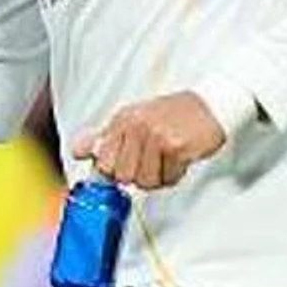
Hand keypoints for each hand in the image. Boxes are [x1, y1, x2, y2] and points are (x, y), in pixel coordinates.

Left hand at [70, 92, 226, 189]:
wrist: (210, 105)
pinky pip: (168, 178)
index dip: (114, 171)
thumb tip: (76, 150)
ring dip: (160, 177)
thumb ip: (103, 138)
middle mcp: (135, 126)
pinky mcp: (175, 146)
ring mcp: (154, 135)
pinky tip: (180, 158)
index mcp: (121, 120)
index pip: (102, 162)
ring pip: (145, 181)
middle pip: (123, 176)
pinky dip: (176, 174)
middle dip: (139, 175)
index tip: (128, 164)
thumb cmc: (171, 115)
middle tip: (153, 160)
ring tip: (167, 159)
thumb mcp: (132, 119)